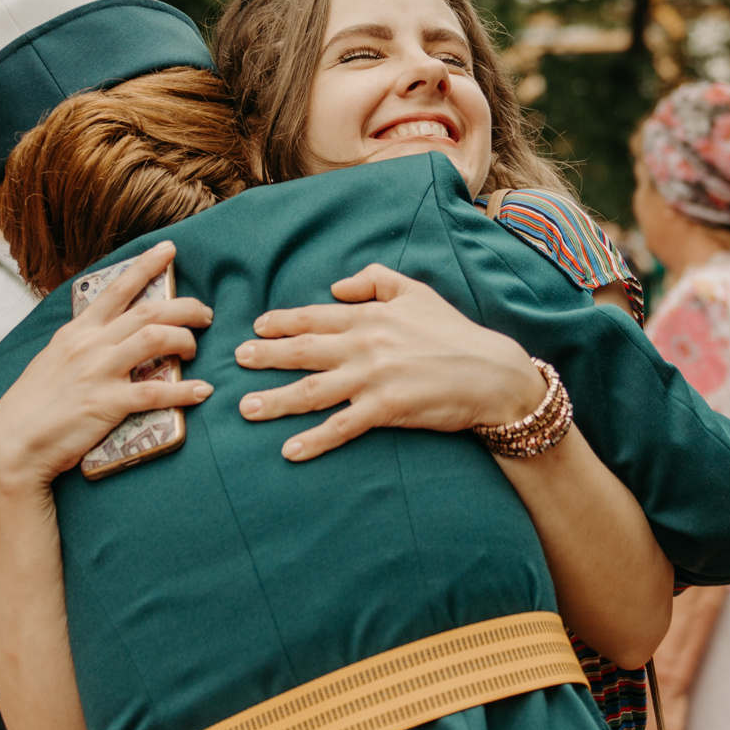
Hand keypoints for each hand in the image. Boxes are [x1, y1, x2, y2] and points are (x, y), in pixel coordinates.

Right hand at [0, 241, 214, 496]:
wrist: (10, 445)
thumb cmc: (29, 409)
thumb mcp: (50, 364)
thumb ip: (78, 349)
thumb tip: (102, 341)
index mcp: (75, 332)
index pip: (116, 288)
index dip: (146, 266)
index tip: (169, 249)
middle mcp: (89, 344)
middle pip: (148, 310)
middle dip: (184, 307)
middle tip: (204, 313)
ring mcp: (98, 372)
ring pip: (156, 338)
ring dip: (186, 340)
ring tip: (196, 349)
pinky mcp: (106, 404)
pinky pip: (156, 391)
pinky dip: (185, 391)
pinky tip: (202, 392)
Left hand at [236, 263, 547, 461]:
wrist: (492, 374)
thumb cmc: (454, 332)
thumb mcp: (416, 291)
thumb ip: (374, 279)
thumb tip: (335, 286)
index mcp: (370, 316)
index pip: (314, 317)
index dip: (281, 322)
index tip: (255, 328)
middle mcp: (365, 345)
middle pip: (303, 352)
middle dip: (266, 357)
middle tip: (237, 363)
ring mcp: (373, 378)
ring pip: (312, 390)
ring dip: (276, 400)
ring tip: (247, 409)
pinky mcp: (386, 410)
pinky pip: (341, 427)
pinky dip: (314, 440)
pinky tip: (290, 451)